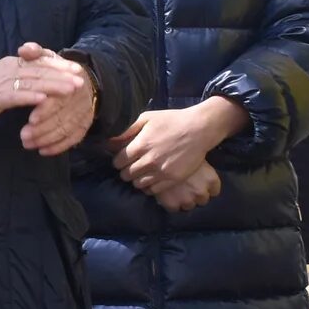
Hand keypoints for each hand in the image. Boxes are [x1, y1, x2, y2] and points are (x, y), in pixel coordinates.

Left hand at [13, 43, 96, 155]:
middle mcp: (80, 100)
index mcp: (71, 83)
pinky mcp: (84, 126)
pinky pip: (73, 139)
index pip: (59, 99)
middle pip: (62, 118)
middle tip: (23, 137)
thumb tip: (24, 49)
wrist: (83, 80)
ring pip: (66, 130)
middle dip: (42, 130)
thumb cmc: (57, 70)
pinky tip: (43, 151)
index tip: (31, 118)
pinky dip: (59, 147)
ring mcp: (84, 114)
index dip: (46, 110)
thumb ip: (35, 53)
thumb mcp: (48, 58)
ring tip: (27, 144)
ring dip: (47, 140)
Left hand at [114, 96, 246, 192]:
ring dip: (136, 179)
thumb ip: (127, 131)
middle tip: (131, 166)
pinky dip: (149, 186)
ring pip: (138, 184)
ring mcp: (161, 172)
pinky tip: (151, 178)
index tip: (122, 159)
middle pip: (126, 175)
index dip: (118, 161)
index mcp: (140, 145)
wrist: (199, 129)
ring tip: (141, 173)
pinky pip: (153, 190)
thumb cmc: (172, 120)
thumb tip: (109, 142)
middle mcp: (149, 161)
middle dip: (125, 171)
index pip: (118, 162)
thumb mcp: (147, 118)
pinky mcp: (172, 179)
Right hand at [151, 161, 223, 213]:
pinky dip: (169, 203)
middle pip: (202, 200)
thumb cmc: (178, 147)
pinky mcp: (172, 204)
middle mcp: (201, 191)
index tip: (199, 182)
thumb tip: (197, 171)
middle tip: (186, 185)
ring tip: (176, 190)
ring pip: (189, 206)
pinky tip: (166, 194)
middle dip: (195, 194)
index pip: (214, 190)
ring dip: (183, 200)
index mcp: (211, 179)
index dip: (206, 187)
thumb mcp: (194, 155)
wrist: (158, 154)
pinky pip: (173, 209)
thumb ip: (199, 167)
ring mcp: (187, 199)